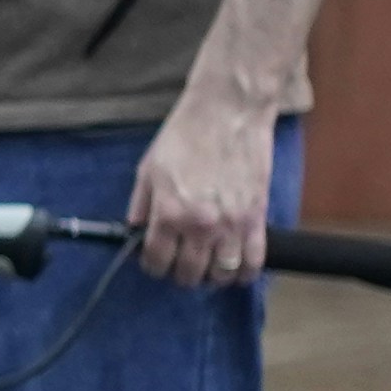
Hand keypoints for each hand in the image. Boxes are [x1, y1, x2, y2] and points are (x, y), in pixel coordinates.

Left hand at [129, 84, 280, 287]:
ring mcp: (231, 225)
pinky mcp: (257, 218)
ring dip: (213, 277)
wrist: (229, 112)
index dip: (153, 267)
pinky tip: (237, 271)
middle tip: (181, 266)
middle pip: (189, 273)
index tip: (155, 264)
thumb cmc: (186, 134)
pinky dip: (246, 274)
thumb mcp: (149, 168)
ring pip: (222, 274)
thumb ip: (140, 204)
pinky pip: (254, 262)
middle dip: (182, 275)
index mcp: (168, 213)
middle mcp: (199, 226)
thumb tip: (133, 230)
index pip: (157, 260)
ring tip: (208, 269)